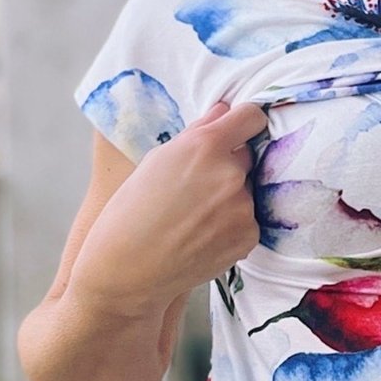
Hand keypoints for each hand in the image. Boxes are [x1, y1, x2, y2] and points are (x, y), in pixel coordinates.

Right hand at [68, 99, 267, 315]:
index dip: (245, 123)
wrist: (128, 269)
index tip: (240, 130)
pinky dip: (231, 226)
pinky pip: (248, 220)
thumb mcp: (157, 160)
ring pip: (246, 191)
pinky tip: (202, 235)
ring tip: (194, 217)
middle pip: (247, 157)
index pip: (251, 117)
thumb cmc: (132, 211)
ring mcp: (243, 208)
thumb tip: (225, 111)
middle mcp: (230, 174)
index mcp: (206, 146)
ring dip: (229, 199)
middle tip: (197, 188)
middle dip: (228, 166)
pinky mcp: (249, 236)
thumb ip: (197, 133)